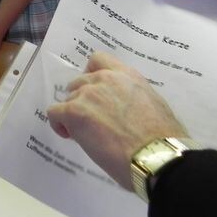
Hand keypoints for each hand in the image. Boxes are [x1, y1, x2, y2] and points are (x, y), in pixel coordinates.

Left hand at [46, 52, 185, 188]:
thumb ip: (131, 97)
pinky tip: (71, 136)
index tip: (93, 91)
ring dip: (73, 115)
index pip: (98, 60)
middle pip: (79, 83)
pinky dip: (59, 125)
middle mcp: (105, 79)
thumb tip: (121, 107)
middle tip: (92, 121)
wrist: (155, 157)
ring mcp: (87, 94)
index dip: (90, 74)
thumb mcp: (153, 104)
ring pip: (68, 99)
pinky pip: (54, 113)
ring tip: (88, 134)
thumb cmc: (163, 139)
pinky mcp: (74, 111)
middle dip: (82, 100)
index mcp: (127, 76)